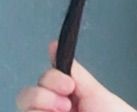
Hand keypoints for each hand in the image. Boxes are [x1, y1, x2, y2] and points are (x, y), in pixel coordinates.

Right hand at [16, 40, 136, 111]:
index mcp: (65, 97)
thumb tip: (54, 46)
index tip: (69, 84)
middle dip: (45, 90)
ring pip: (26, 108)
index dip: (50, 78)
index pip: (44, 82)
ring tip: (66, 111)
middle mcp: (53, 110)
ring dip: (43, 103)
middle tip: (68, 99)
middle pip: (27, 95)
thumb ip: (75, 73)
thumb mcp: (94, 92)